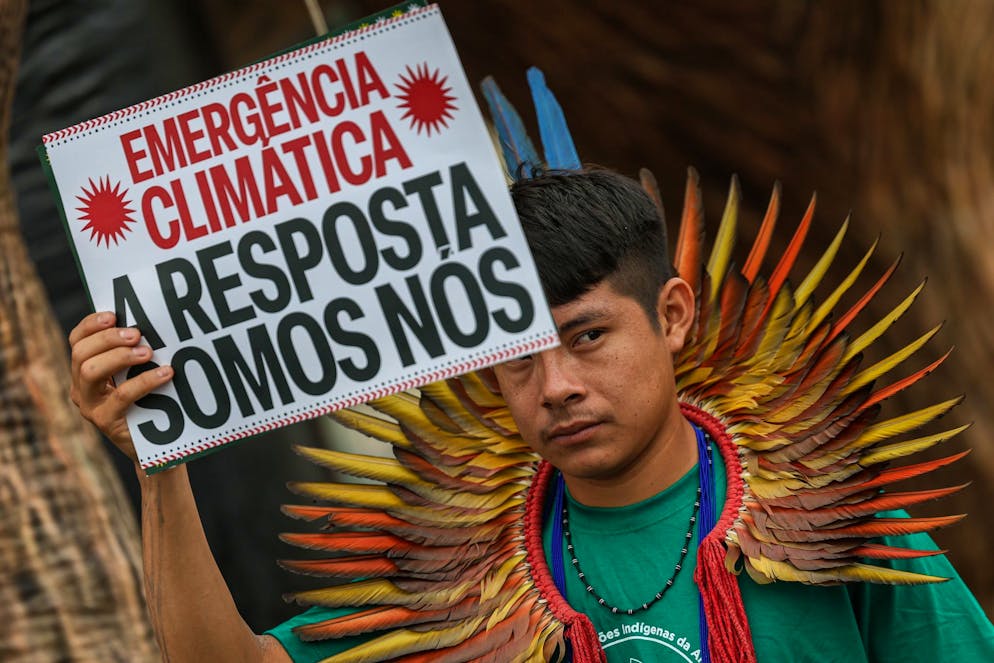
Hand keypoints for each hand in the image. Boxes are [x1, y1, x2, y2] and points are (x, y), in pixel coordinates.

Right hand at [69, 311, 173, 460]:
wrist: (156, 445)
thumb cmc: (150, 402)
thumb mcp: (137, 375)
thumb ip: (135, 353)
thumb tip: (151, 324)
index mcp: (85, 370)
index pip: (77, 340)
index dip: (91, 325)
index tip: (113, 315)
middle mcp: (81, 387)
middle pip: (81, 354)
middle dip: (108, 339)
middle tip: (137, 334)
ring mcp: (91, 405)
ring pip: (90, 372)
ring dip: (119, 357)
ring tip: (148, 353)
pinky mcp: (106, 421)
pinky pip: (120, 396)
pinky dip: (144, 381)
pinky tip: (165, 373)